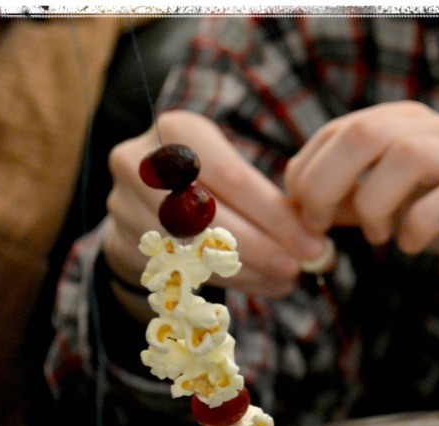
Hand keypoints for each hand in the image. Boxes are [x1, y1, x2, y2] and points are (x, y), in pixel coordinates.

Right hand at [103, 110, 331, 302]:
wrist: (143, 196)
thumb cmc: (207, 179)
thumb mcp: (232, 169)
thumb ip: (269, 199)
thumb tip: (314, 243)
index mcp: (178, 130)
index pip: (233, 179)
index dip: (276, 216)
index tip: (312, 243)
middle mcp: (142, 162)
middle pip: (212, 217)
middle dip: (264, 247)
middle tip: (300, 267)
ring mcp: (125, 204)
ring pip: (197, 250)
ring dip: (249, 270)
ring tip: (285, 278)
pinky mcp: (124, 241)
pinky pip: (185, 270)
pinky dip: (230, 281)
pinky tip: (261, 284)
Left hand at [282, 101, 438, 309]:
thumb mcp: (398, 205)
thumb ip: (353, 201)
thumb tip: (300, 210)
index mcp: (405, 125)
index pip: (340, 130)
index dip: (308, 171)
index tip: (303, 215)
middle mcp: (434, 129)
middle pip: (366, 132)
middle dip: (328, 182)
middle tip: (322, 226)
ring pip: (406, 156)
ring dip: (375, 203)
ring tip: (378, 235)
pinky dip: (420, 224)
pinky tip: (412, 245)